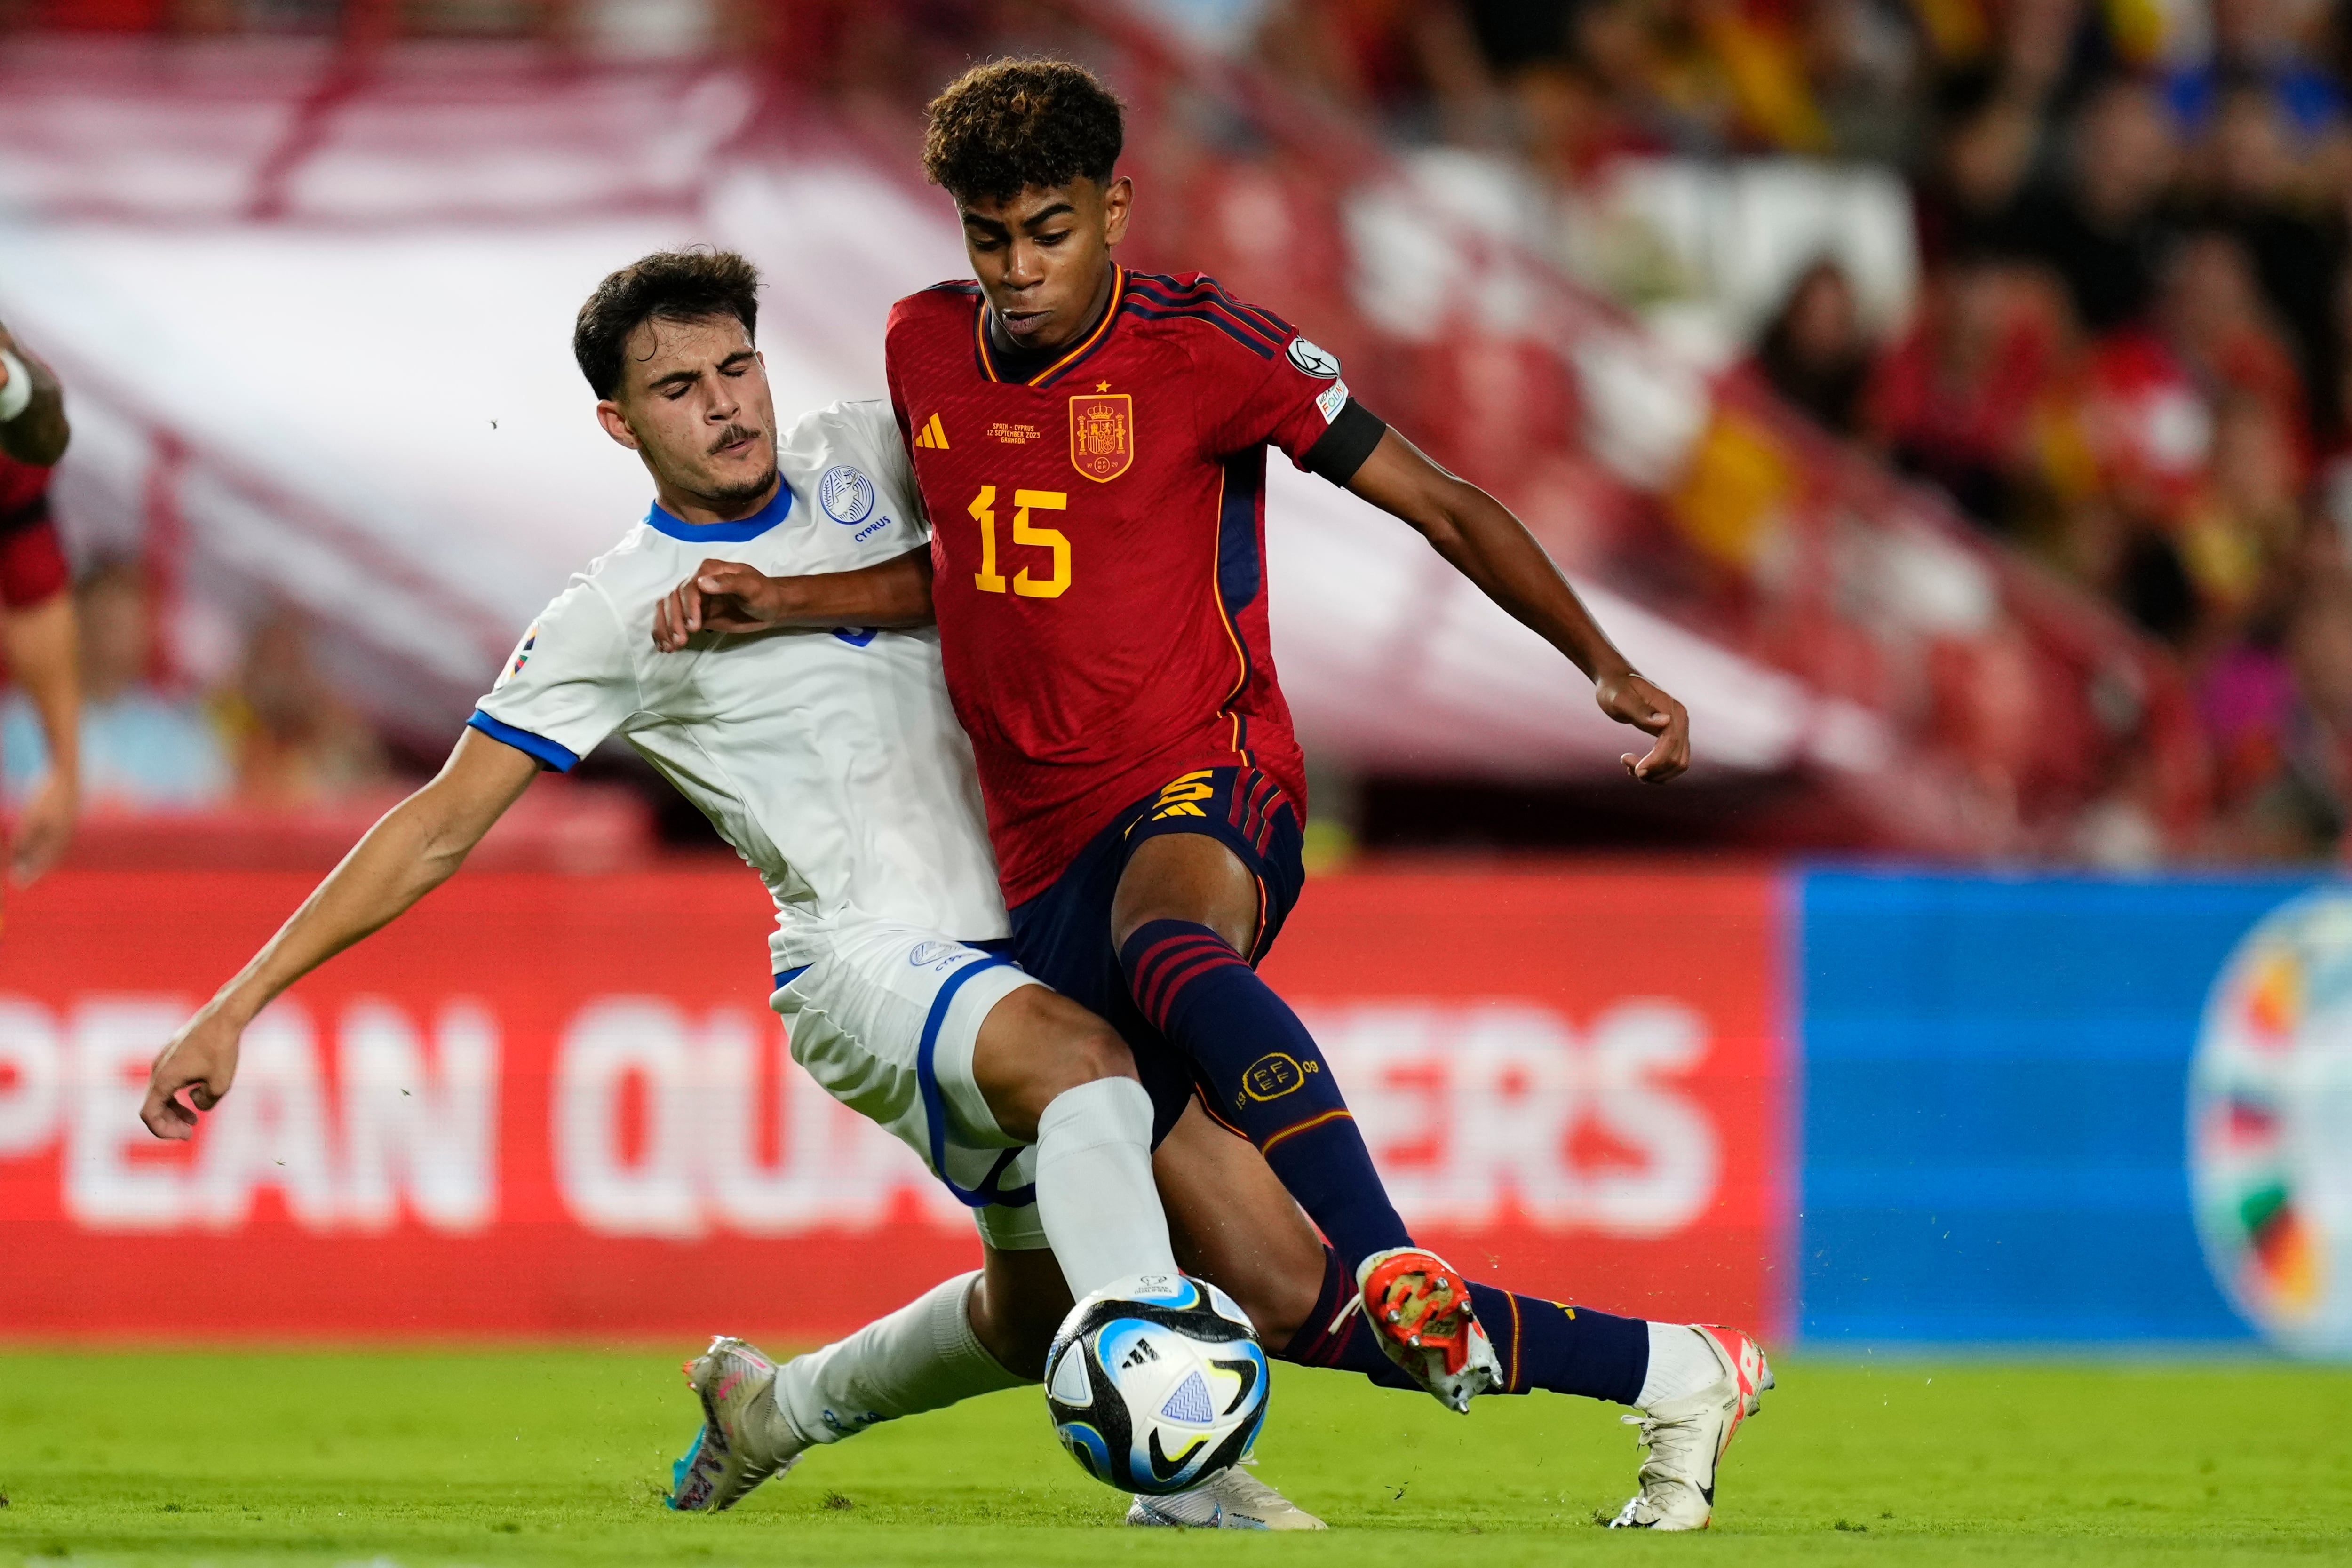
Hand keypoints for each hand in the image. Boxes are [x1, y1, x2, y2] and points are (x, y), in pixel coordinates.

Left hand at [10, 772, 74, 883]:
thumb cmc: (47, 796)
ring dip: (37, 858)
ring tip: (24, 863)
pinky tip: (34, 842)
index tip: (18, 887)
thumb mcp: (30, 820)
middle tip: (18, 879)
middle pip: (47, 860)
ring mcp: (66, 826)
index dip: (30, 877)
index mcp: (58, 840)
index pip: (43, 866)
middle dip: (32, 870)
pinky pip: (53, 838)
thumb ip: (23, 841)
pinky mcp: (65, 817)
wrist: (65, 774)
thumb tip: (16, 861)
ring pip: (50, 849)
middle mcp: (64, 836)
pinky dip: (42, 846)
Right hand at [142, 1007, 243, 1140]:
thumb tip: (195, 1104)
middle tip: (190, 1133)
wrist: (223, 1017)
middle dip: (169, 1123)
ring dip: (173, 1110)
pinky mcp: (172, 1054)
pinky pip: (167, 1080)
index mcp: (163, 1079)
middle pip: (153, 1106)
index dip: (163, 1131)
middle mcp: (158, 1069)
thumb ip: (206, 1103)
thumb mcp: (220, 1084)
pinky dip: (176, 1094)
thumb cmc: (222, 1049)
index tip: (186, 1135)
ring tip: (193, 1120)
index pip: (149, 1114)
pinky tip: (194, 1097)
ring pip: (160, 1093)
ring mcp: (163, 1060)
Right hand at [651, 559, 789, 651]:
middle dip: (674, 621)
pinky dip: (665, 632)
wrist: (771, 606)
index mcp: (709, 570)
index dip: (688, 606)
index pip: (689, 587)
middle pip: (673, 599)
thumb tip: (702, 583)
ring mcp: (694, 599)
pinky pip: (674, 621)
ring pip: (668, 609)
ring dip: (665, 628)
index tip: (694, 626)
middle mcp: (697, 582)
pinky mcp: (694, 614)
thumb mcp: (751, 586)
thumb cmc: (764, 594)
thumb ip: (729, 583)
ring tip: (670, 647)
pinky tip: (664, 646)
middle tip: (680, 641)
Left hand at [1595, 670, 1689, 782]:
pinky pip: (1671, 760)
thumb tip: (1666, 722)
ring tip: (1629, 767)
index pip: (1671, 744)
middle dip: (1654, 771)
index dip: (1655, 762)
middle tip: (1628, 768)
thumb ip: (1641, 711)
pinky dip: (1656, 770)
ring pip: (1677, 764)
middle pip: (1677, 759)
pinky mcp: (1671, 736)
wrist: (1616, 680)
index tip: (1634, 770)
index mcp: (1673, 710)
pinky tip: (1635, 765)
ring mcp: (1678, 729)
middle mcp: (1680, 720)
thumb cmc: (1615, 689)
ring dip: (1655, 774)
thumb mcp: (1621, 699)